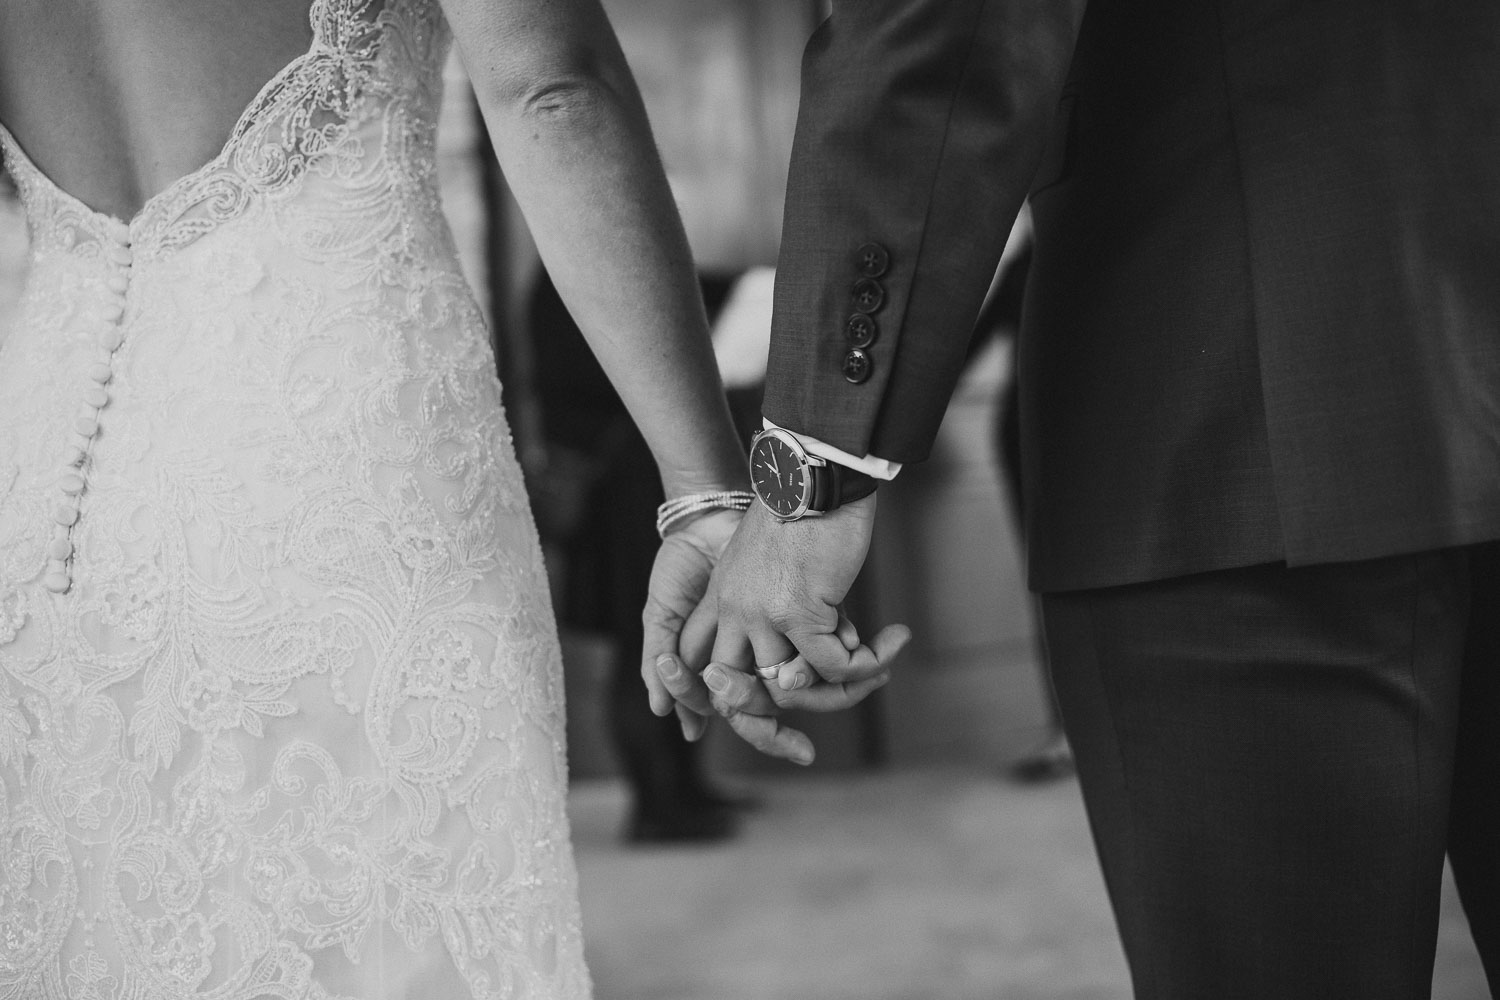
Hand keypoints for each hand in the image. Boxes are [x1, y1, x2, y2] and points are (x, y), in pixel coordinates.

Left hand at [653, 494, 909, 762]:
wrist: (817, 470)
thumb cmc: (807, 507)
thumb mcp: (779, 559)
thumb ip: (790, 607)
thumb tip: (833, 649)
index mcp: (720, 598)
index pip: (701, 664)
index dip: (726, 699)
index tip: (770, 705)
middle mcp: (734, 612)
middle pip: (736, 694)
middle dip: (773, 723)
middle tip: (820, 723)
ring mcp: (763, 616)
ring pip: (792, 688)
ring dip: (840, 688)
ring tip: (878, 666)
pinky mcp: (800, 612)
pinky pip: (834, 666)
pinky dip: (869, 663)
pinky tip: (893, 643)